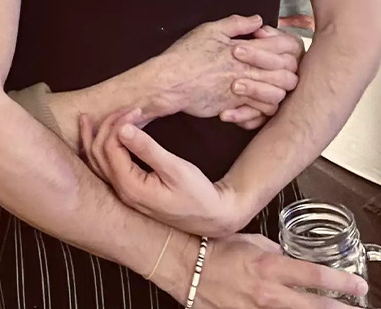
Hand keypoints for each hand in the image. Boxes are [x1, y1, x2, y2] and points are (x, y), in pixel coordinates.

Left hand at [80, 107, 245, 235]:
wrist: (210, 218)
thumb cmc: (197, 194)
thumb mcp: (176, 169)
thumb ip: (148, 149)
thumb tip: (123, 128)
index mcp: (131, 187)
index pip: (111, 148)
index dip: (119, 124)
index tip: (137, 109)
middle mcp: (121, 192)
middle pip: (99, 153)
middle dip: (108, 126)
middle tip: (127, 109)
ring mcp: (123, 194)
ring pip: (96, 163)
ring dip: (93, 138)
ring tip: (87, 118)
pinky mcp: (128, 191)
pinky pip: (103, 169)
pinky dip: (95, 151)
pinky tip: (94, 140)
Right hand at [156, 15, 301, 127]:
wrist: (171, 82)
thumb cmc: (187, 55)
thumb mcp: (209, 31)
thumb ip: (236, 24)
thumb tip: (258, 20)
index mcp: (244, 49)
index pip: (282, 47)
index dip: (287, 46)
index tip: (278, 46)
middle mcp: (248, 70)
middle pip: (287, 73)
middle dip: (290, 70)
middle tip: (282, 67)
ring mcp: (244, 91)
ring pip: (279, 95)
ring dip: (279, 90)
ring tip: (273, 85)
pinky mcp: (237, 107)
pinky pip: (262, 112)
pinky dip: (265, 108)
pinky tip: (260, 102)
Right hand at [189, 232, 367, 308]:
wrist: (184, 265)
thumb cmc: (213, 248)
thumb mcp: (249, 240)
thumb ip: (274, 251)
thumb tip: (289, 258)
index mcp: (268, 266)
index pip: (314, 276)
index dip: (341, 283)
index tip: (358, 286)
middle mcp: (267, 293)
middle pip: (314, 308)